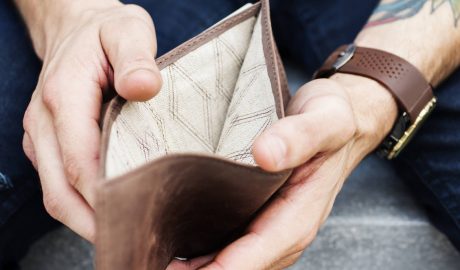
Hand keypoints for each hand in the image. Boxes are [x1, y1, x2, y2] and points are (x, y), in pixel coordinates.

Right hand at [21, 0, 161, 240]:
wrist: (77, 28)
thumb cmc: (106, 32)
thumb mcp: (127, 31)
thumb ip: (135, 57)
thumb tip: (144, 88)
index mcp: (64, 96)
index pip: (78, 161)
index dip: (102, 196)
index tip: (133, 218)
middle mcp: (45, 123)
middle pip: (60, 190)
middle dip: (93, 222)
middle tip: (133, 242)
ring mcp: (42, 136)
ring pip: (56, 193)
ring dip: (86, 220)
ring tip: (125, 235)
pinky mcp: (48, 144)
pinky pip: (59, 184)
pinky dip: (82, 205)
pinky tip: (111, 211)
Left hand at [168, 74, 397, 269]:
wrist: (341, 121)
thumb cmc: (333, 121)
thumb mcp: (326, 121)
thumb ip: (300, 137)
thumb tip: (265, 156)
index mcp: (296, 219)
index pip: (248, 259)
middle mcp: (281, 233)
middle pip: (231, 269)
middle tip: (141, 259)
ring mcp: (268, 228)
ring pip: (224, 262)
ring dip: (188, 268)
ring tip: (145, 255)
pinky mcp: (258, 218)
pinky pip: (225, 245)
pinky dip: (196, 252)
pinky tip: (167, 240)